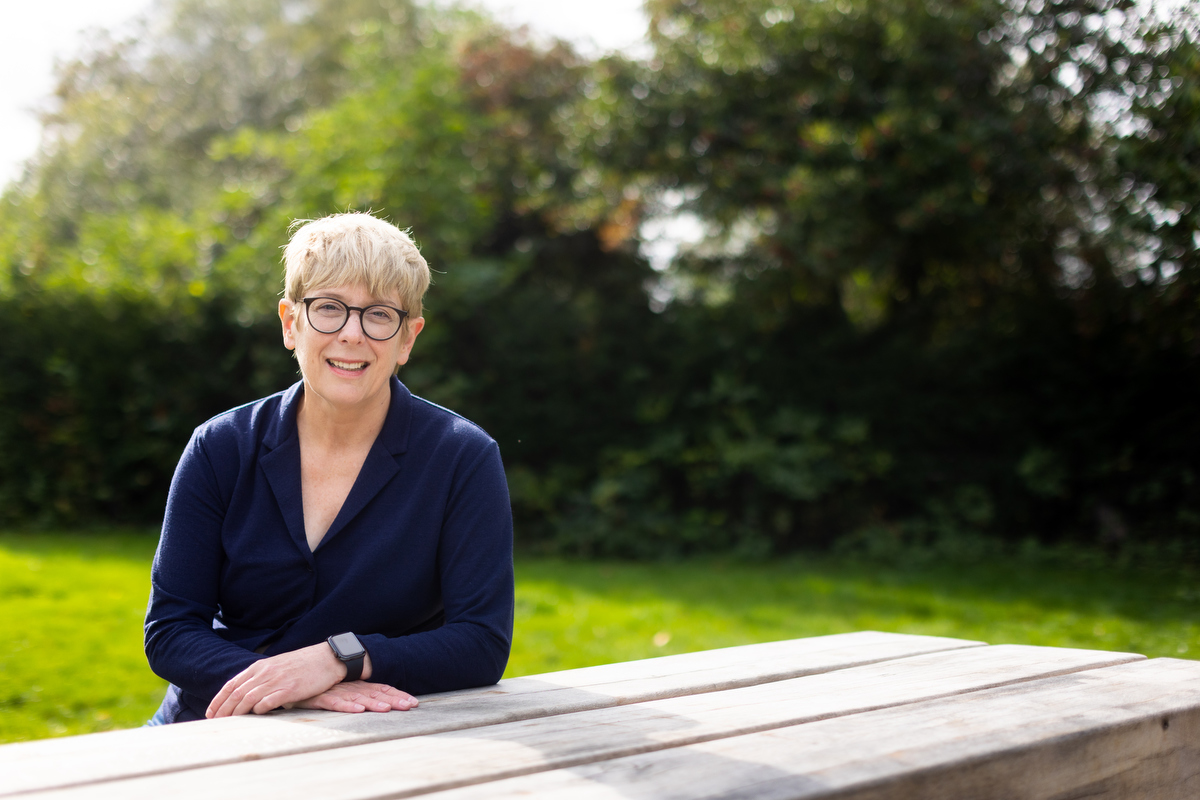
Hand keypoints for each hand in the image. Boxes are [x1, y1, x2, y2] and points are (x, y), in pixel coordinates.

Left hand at [207, 642, 346, 717]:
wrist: (327, 658)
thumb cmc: (303, 664)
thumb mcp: (277, 666)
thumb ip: (261, 677)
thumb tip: (247, 694)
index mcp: (260, 667)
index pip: (232, 684)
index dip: (218, 700)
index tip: (210, 713)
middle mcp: (265, 673)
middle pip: (236, 694)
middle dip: (223, 710)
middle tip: (215, 723)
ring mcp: (277, 680)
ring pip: (248, 699)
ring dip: (236, 713)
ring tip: (229, 724)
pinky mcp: (289, 689)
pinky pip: (268, 701)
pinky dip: (258, 710)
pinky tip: (255, 716)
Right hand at [286, 681, 417, 712]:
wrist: (286, 676)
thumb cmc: (314, 685)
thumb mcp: (336, 690)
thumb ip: (352, 694)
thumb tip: (369, 702)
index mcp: (353, 684)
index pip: (379, 689)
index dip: (396, 695)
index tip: (413, 702)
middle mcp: (347, 686)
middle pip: (375, 693)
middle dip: (394, 699)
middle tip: (411, 705)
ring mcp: (333, 690)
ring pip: (358, 697)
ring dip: (374, 704)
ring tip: (389, 709)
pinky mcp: (318, 696)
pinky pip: (334, 701)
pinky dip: (347, 706)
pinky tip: (358, 709)